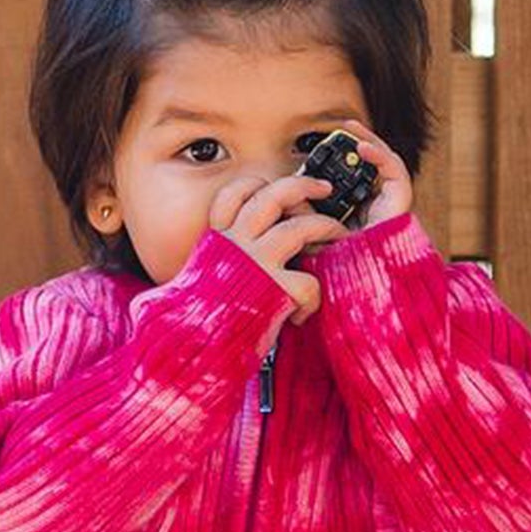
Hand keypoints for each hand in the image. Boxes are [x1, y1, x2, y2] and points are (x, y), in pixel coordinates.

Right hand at [207, 170, 342, 324]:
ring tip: (338, 235)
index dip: (257, 185)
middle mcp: (237, 243)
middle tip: (322, 188)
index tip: (271, 186)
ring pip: (301, 227)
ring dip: (326, 227)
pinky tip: (303, 314)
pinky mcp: (276, 288)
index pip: (235, 194)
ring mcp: (257, 262)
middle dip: (303, 185)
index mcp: (218, 239)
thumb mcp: (205, 279)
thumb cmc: (202, 321)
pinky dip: (313, 299)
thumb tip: (249, 249)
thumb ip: (224, 260)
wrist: (193, 346)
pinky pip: (309, 281)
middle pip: (273, 196)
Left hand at [293, 117, 413, 270]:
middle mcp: (372, 211)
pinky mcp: (401, 206)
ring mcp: (388, 208)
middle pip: (364, 171)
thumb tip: (287, 196)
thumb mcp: (310, 238)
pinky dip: (380, 156)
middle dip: (351, 149)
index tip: (314, 154)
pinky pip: (395, 172)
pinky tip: (363, 147)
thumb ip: (302, 218)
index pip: (345, 184)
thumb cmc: (335, 273)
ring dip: (366, 144)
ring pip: (381, 166)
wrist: (358, 292)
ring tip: (349, 131)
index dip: (335, 166)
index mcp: (352, 218)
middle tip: (336, 133)